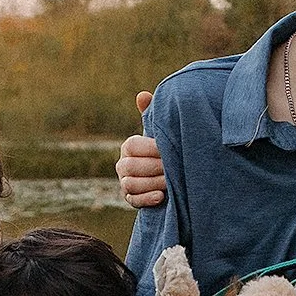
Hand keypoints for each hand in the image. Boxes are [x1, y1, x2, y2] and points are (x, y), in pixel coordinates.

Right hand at [117, 93, 164, 209]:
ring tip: (169, 183)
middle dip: (152, 167)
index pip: (132, 145)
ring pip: (131, 184)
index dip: (149, 148)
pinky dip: (147, 199)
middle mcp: (122, 165)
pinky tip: (161, 196)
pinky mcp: (131, 199)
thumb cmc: (165, 149)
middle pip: (130, 166)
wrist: (173, 174)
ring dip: (151, 183)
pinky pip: (133, 200)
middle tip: (171, 168)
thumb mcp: (160, 133)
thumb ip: (152, 115)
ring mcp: (125, 183)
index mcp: (129, 147)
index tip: (167, 149)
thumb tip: (142, 95)